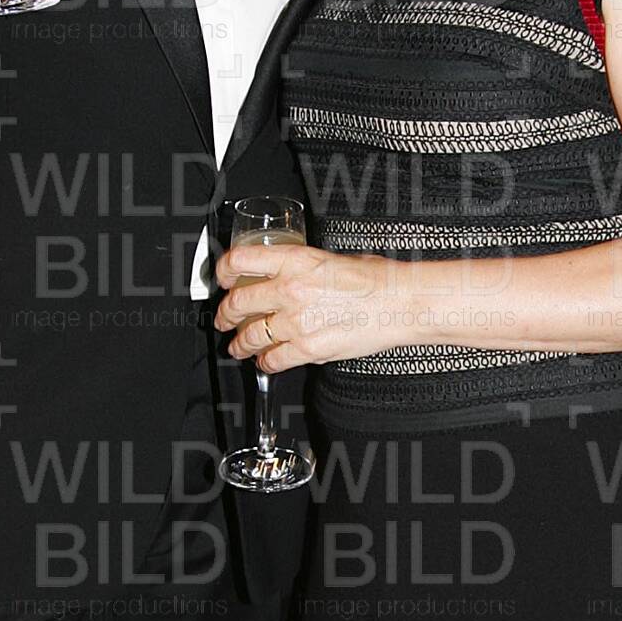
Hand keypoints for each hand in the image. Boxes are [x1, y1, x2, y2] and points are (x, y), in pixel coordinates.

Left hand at [213, 242, 406, 369]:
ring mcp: (297, 321)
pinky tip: (265, 361)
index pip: (241, 260)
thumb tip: (289, 275)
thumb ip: (304, 267)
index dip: (223, 270)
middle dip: (225, 314)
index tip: (221, 278)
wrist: (399, 302)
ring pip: (250, 336)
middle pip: (238, 303)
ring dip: (239, 343)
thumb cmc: (376, 279)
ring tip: (237, 346)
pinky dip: (264, 362)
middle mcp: (290, 289)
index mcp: (295, 260)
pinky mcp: (308, 348)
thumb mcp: (333, 258)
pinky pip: (273, 359)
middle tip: (223, 318)